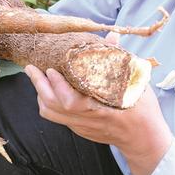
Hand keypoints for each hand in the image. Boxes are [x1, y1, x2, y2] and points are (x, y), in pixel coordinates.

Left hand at [22, 33, 172, 174]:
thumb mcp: (136, 83)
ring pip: (50, 114)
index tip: (52, 70)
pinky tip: (48, 90)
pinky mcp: (78, 130)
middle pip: (53, 107)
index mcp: (102, 108)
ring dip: (40, 94)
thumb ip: (120, 60)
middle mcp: (87, 120)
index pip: (71, 102)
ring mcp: (81, 127)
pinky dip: (47, 102)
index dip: (58, 86)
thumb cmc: (141, 108)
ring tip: (37, 77)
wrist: (143, 138)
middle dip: (39, 85)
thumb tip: (111, 36)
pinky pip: (56, 117)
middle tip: (31, 68)